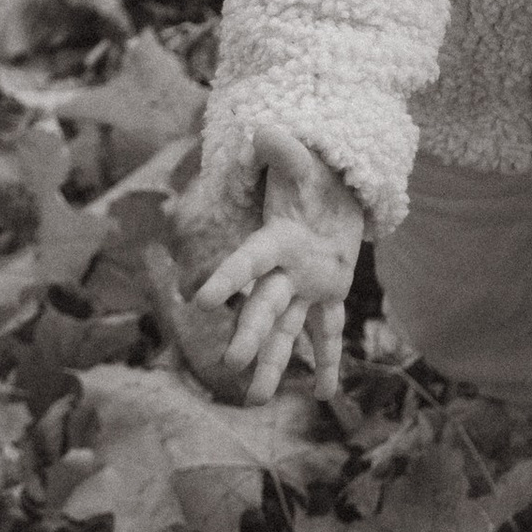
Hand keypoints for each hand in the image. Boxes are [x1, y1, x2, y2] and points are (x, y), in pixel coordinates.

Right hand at [193, 134, 365, 400]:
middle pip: (264, 306)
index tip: (200, 300)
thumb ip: (286, 153)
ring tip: (257, 399)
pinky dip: (328, 362)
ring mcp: (305, 289)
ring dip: (275, 364)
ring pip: (288, 331)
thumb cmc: (311, 180)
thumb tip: (266, 131)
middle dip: (250, 333)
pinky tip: (327, 394)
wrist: (331, 194)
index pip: (248, 261)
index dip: (227, 277)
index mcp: (275, 240)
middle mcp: (285, 272)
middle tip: (231, 361)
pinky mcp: (329, 296)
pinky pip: (329, 332)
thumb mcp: (303, 165)